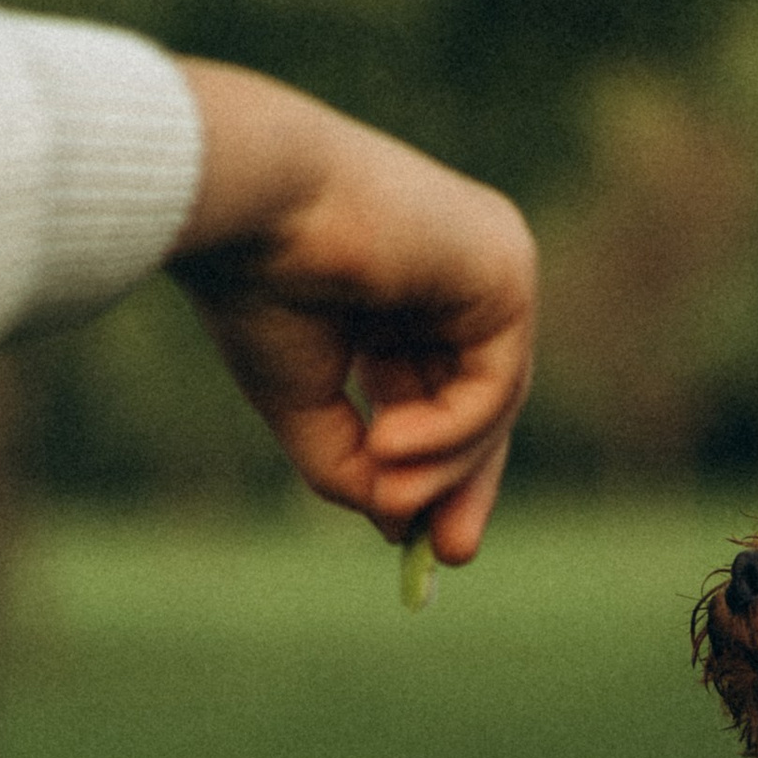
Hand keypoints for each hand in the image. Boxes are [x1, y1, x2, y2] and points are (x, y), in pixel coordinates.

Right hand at [168, 65, 536, 563]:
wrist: (251, 204)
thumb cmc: (257, 286)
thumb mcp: (303, 403)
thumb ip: (352, 466)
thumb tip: (399, 523)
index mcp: (401, 288)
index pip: (439, 388)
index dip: (431, 465)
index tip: (413, 535)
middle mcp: (454, 270)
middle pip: (479, 398)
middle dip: (464, 481)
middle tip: (449, 554)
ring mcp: (489, 263)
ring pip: (491, 401)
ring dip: (444, 468)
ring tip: (388, 499)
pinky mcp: (506, 268)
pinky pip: (497, 384)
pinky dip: (453, 431)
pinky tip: (393, 443)